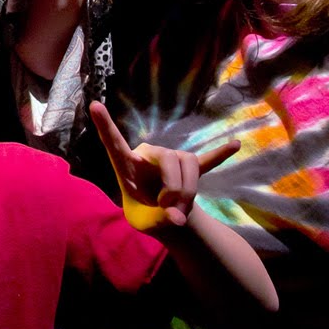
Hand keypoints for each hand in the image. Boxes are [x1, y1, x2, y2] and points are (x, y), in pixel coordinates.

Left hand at [90, 100, 237, 229]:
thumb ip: (158, 220)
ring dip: (188, 191)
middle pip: (168, 158)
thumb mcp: (143, 223)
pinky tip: (234, 145)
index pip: (114, 143)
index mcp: (127, 166)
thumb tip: (178, 217)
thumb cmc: (144, 214)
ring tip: (180, 211)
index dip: (104, 125)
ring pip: (188, 164)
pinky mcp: (189, 167)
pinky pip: (206, 160)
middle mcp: (149, 154)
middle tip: (171, 210)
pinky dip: (219, 155)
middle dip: (175, 188)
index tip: (94, 105)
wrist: (162, 215)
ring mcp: (170, 159)